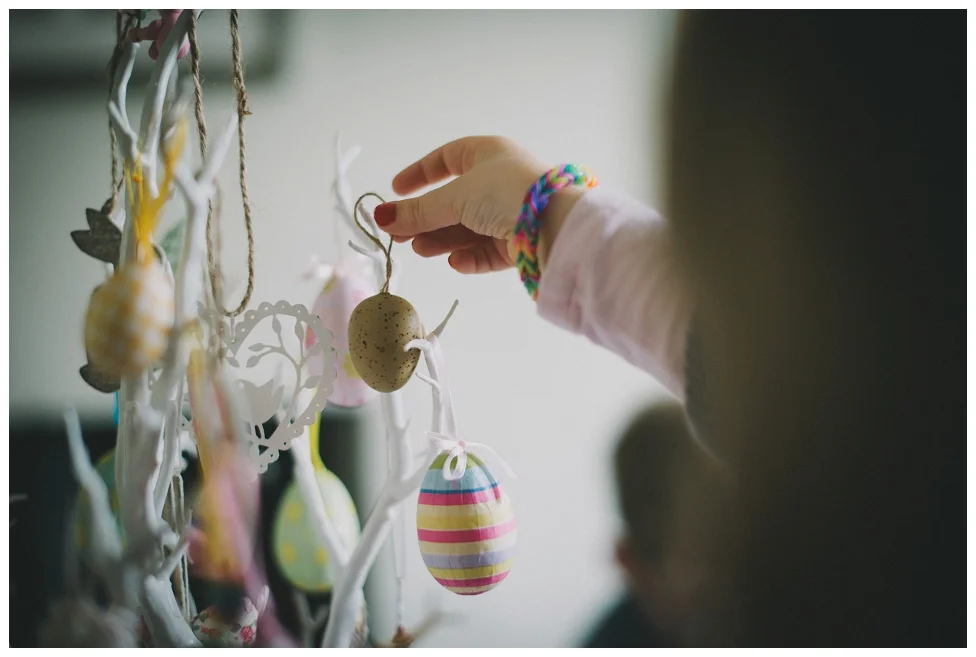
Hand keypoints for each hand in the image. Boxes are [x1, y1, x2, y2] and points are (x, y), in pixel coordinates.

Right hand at [375, 136, 583, 274]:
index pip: (448, 158)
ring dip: (443, 239)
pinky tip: (456, 262)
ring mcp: (513, 212)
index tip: (396, 189)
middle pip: (456, 200)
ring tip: (420, 249)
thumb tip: (380, 215)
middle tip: (400, 234)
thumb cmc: (507, 193)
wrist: (558, 224)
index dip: (420, 173)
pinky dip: (471, 256)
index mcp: (490, 154)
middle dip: (427, 217)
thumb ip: (418, 211)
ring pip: (470, 227)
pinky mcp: (523, 242)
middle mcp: (502, 180)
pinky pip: (490, 249)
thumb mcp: (455, 198)